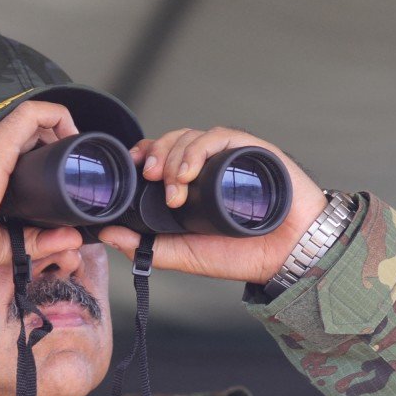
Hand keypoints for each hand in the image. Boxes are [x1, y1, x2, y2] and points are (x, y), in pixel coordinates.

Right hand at [0, 101, 85, 270]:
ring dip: (52, 129)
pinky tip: (72, 132)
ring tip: (73, 147)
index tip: (50, 174)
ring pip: (24, 122)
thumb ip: (36, 240)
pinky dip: (54, 115)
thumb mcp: (2, 244)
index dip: (28, 157)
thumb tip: (70, 238)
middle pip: (14, 135)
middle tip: (68, 163)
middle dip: (45, 143)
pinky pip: (30, 114)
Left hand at [98, 127, 327, 283]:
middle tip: (151, 179)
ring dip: (175, 156)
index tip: (133, 169)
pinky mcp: (252, 150)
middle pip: (172, 141)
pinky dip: (199, 151)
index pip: (161, 155)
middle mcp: (209, 166)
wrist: (288, 258)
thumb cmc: (242, 254)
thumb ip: (147, 247)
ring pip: (192, 136)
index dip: (144, 155)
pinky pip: (220, 136)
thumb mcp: (184, 255)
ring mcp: (230, 156)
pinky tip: (190, 174)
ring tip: (174, 187)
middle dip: (156, 156)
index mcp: (193, 184)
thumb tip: (108, 234)